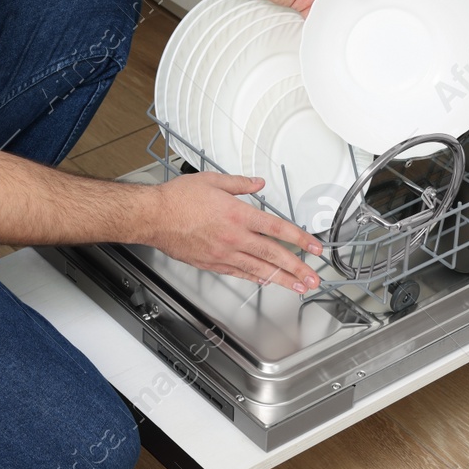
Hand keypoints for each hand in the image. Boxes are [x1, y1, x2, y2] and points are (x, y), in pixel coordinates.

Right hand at [145, 172, 323, 291]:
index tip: (314, 247)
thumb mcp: (213, 180)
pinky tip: (266, 281)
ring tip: (298, 287)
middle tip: (313, 278)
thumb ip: (240, 184)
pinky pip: (239, 273)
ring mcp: (223, 253)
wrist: (154, 217)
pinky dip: (255, 278)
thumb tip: (258, 184)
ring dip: (282, 279)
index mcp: (238, 215)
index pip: (277, 229)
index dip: (300, 239)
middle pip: (273, 255)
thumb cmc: (177, 199)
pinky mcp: (211, 263)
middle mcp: (234, 237)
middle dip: (297, 268)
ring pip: (259, 270)